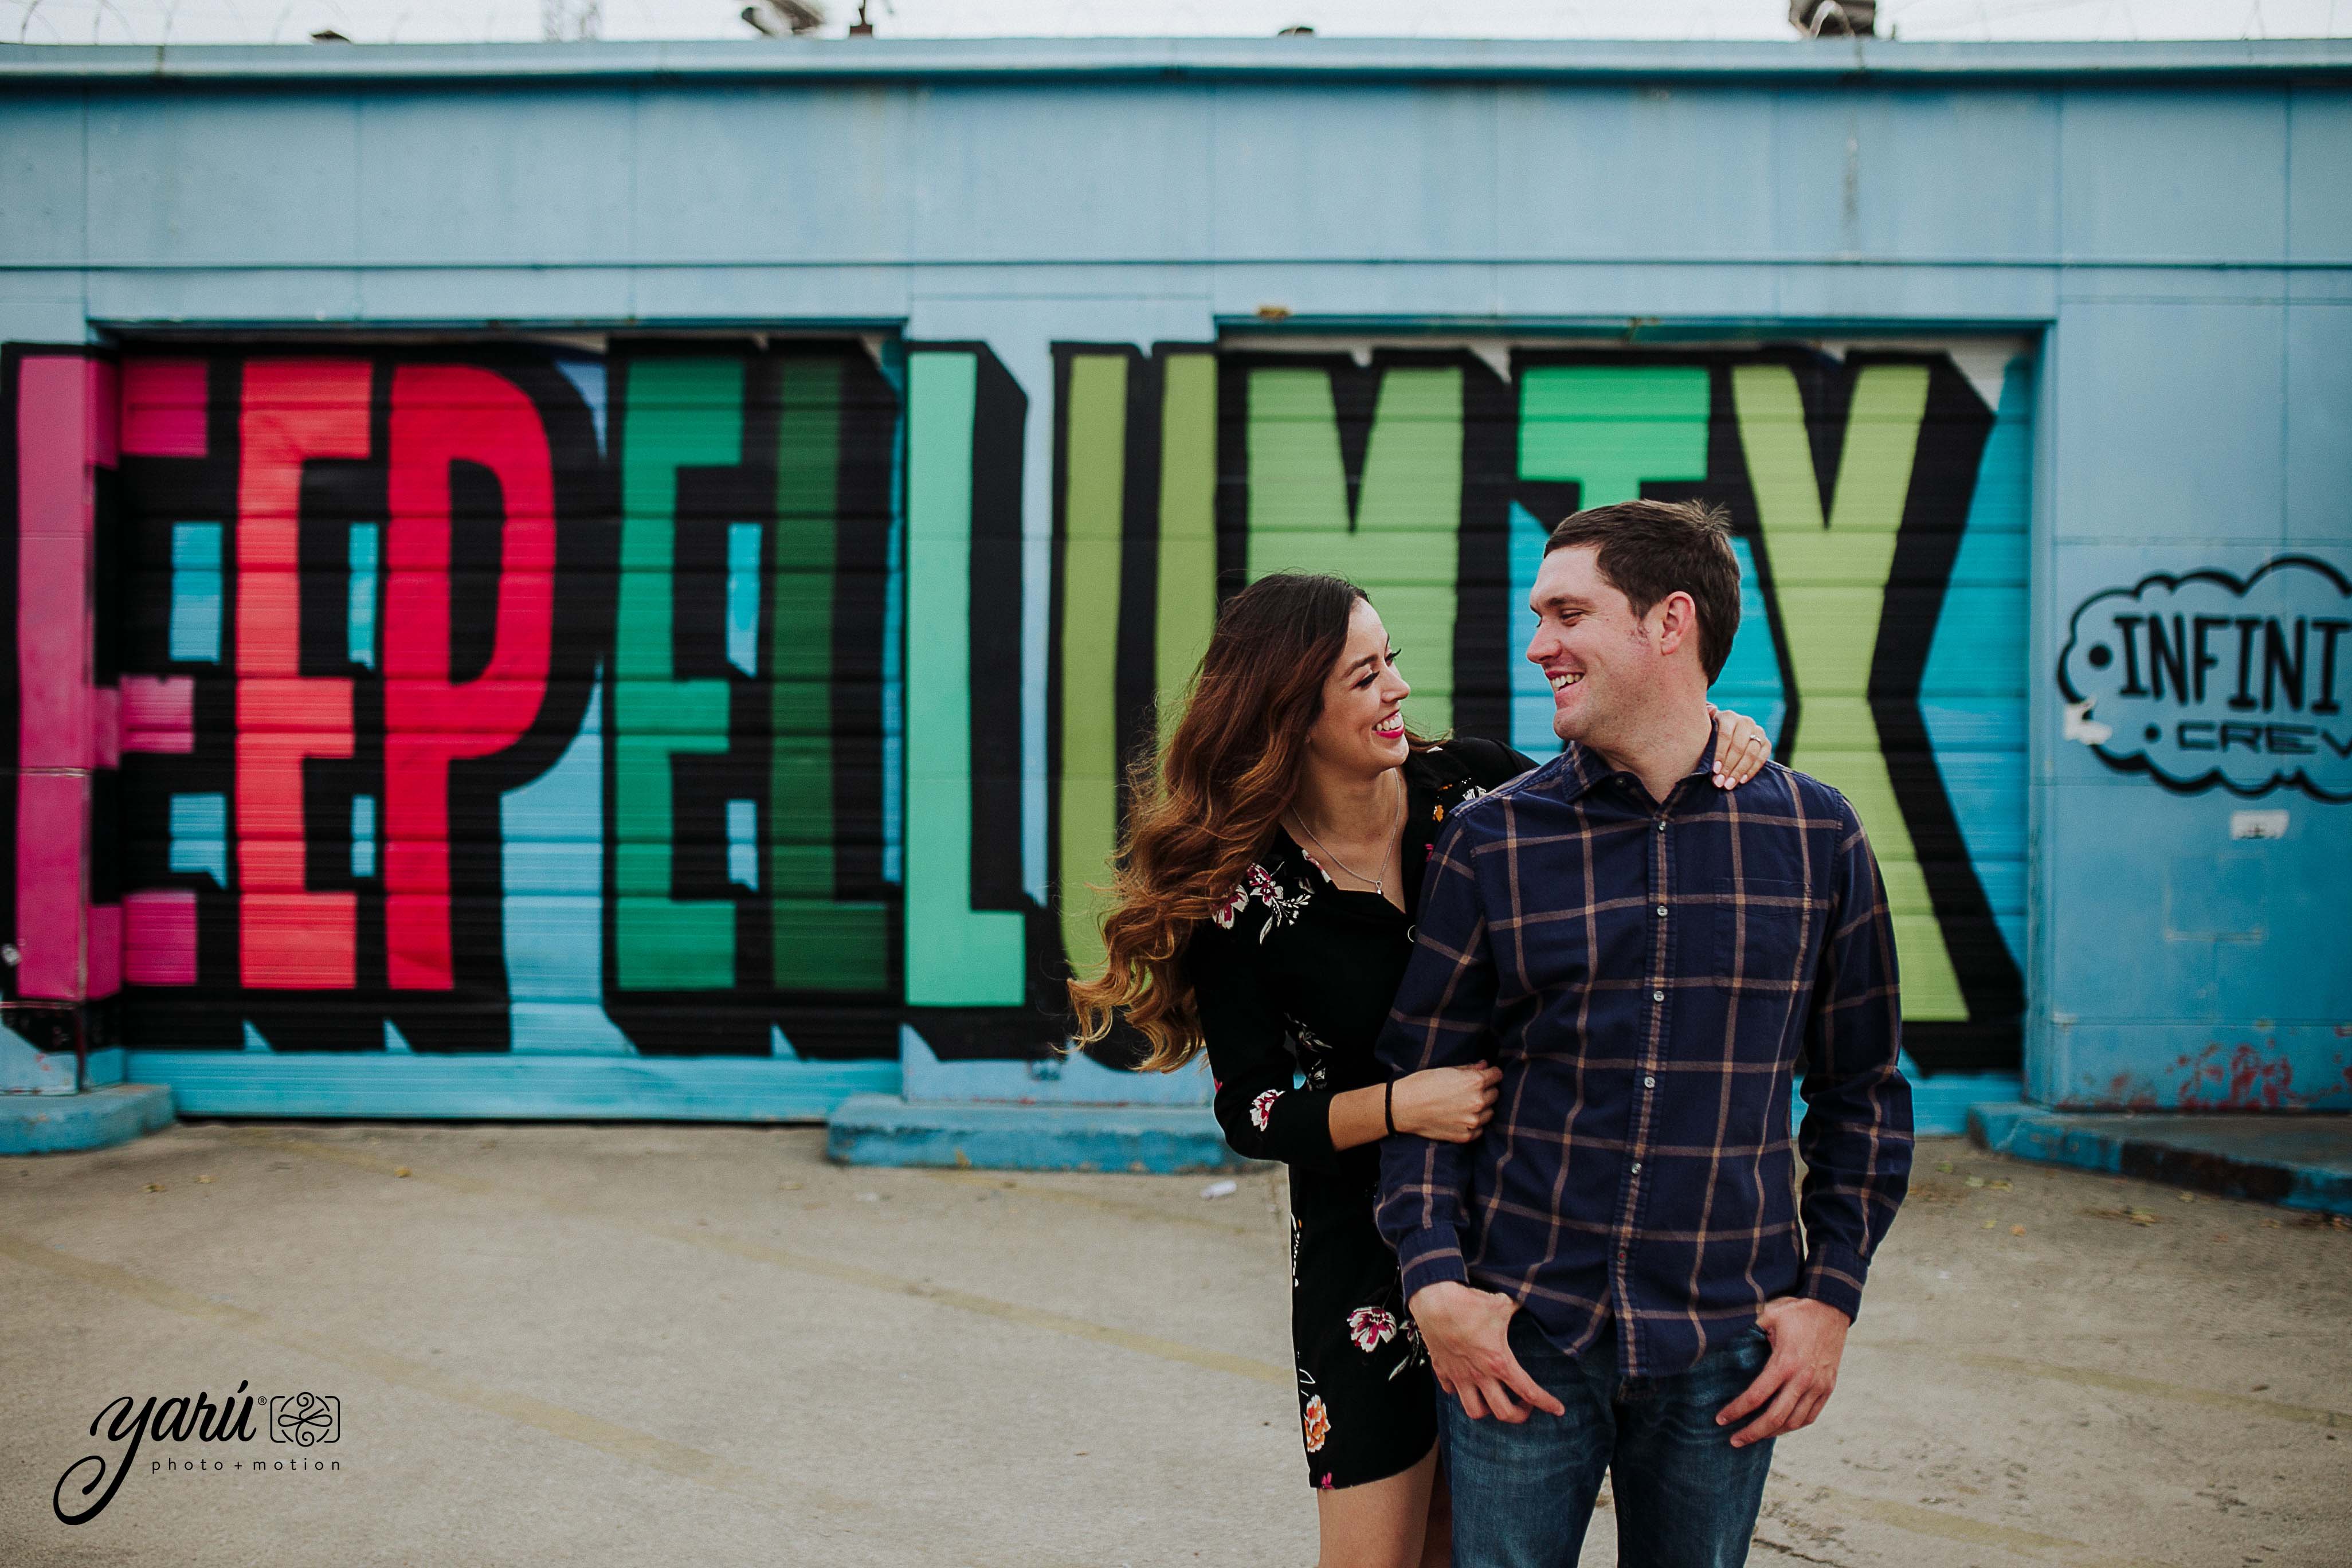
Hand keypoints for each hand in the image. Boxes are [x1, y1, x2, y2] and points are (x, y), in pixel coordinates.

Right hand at [1390, 1064, 1501, 1142]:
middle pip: (1495, 1094)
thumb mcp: (1446, 1069)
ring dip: (1482, 1108)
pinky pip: (1479, 1129)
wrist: (1403, 1107)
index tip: (1485, 1075)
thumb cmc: (1422, 1084)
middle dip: (1486, 1090)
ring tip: (1464, 1105)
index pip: (1497, 1075)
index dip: (1491, 1073)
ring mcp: (1473, 1121)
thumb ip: (1469, 1069)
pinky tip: (1460, 1117)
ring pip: (1490, 1113)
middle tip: (1469, 1090)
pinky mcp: (1466, 1136)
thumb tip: (1485, 1066)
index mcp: (1475, 1082)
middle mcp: (1478, 1102)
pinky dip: (1473, 1123)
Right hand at [1409, 1282, 1566, 1422]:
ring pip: (1474, 1411)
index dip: (1547, 1403)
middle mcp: (1480, 1375)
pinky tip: (1467, 1382)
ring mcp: (1459, 1375)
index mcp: (1499, 1362)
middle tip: (1525, 1405)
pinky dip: (1460, 1391)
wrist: (1433, 1300)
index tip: (1558, 1409)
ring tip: (1495, 1399)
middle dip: (1519, 1415)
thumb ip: (1519, 1307)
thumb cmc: (1468, 1303)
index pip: (1528, 1391)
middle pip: (1503, 1413)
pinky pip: (1451, 1391)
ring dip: (1488, 1409)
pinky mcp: (1442, 1370)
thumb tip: (1531, 1299)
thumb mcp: (1502, 1304)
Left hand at [1705, 703, 1772, 788]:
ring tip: (1729, 785)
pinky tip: (1741, 781)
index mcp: (1728, 716)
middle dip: (1729, 767)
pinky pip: (1762, 758)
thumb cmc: (1711, 733)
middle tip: (1720, 782)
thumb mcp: (1705, 727)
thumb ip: (1705, 721)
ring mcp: (1758, 731)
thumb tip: (1711, 709)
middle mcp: (1745, 721)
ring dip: (1739, 771)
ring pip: (1751, 754)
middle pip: (1739, 747)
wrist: (1729, 732)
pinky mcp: (1766, 742)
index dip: (1720, 754)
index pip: (1725, 736)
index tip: (1714, 770)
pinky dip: (1752, 771)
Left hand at [1715, 1296, 1849, 1446]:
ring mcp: (1818, 1386)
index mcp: (1785, 1363)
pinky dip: (1793, 1425)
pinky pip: (1810, 1416)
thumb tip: (1720, 1333)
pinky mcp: (1828, 1387)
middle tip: (1733, 1441)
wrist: (1832, 1308)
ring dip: (1772, 1433)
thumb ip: (1747, 1327)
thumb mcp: (1769, 1313)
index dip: (1737, 1411)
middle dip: (1752, 1433)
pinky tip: (1779, 1427)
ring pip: (1794, 1421)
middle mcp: (1803, 1379)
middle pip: (1775, 1418)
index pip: (1757, 1396)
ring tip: (1754, 1436)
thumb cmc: (1797, 1311)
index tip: (1720, 1419)